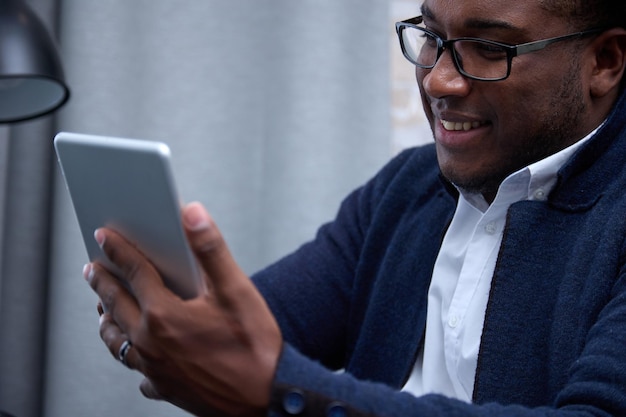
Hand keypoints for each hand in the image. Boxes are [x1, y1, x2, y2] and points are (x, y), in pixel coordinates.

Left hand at [84, 202, 281, 416]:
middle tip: (93, 268)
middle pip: (115, 305)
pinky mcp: (164, 388)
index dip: (118, 249)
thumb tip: (192, 214)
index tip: (104, 236)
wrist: (269, 398)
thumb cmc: (256, 347)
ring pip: (117, 341)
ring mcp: (154, 370)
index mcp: (164, 315)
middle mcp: (150, 344)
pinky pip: (137, 371)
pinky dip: (132, 356)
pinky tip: (138, 353)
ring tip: (103, 308)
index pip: (134, 272)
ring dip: (107, 319)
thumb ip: (211, 249)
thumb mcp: (237, 291)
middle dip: (101, 281)